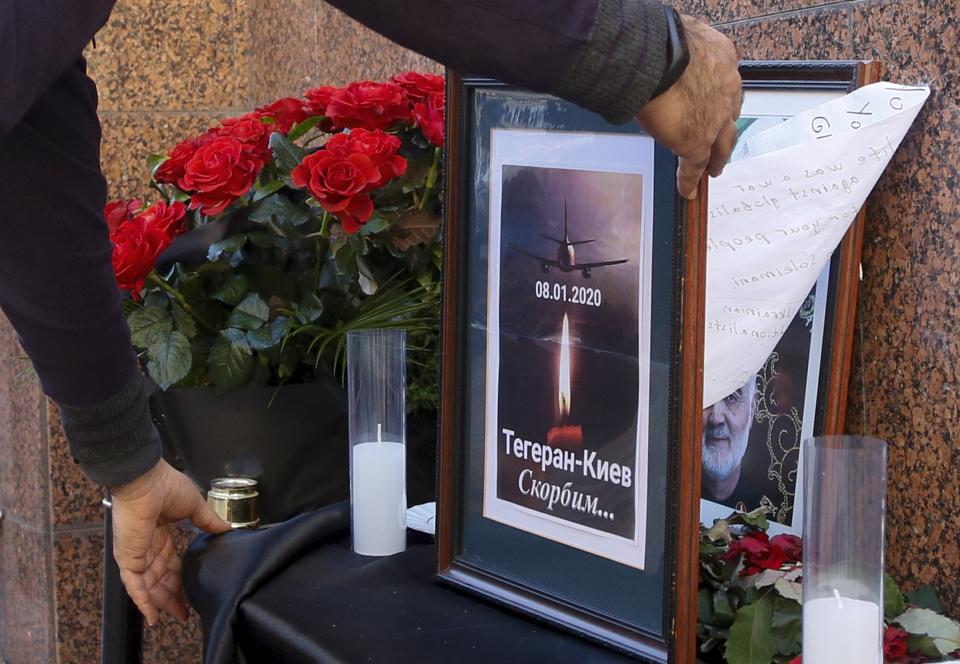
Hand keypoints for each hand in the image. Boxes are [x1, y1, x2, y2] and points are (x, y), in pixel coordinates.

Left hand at [110, 459, 230, 624]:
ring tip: (178, 615)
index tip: (192, 589)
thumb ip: (208, 520)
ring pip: (148, 586)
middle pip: (160, 579)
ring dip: (161, 602)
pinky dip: (143, 602)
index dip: (181, 577)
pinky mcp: (128, 558)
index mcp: (159, 534)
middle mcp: (145, 547)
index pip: (170, 562)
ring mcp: (135, 554)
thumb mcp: (194, 506)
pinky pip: (134, 586)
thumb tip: (227, 528)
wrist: (145, 481)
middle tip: (186, 611)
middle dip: (173, 595)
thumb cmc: (165, 486)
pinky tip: (153, 616)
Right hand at [636, 15, 741, 198]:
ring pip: (722, 145)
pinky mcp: (697, 142)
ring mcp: (714, 120)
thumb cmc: (664, 42)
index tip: (717, 104)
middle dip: (727, 131)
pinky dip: (690, 180)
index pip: (726, 84)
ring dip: (718, 158)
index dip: (721, 98)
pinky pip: (695, 166)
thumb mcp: (685, 36)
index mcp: (723, 60)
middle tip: (723, 144)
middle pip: (731, 118)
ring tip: (714, 170)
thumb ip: (687, 49)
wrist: (658, 59)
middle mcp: (726, 91)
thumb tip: (673, 53)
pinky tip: (688, 191)